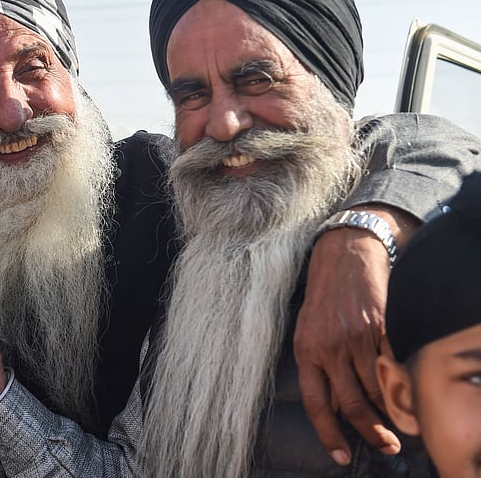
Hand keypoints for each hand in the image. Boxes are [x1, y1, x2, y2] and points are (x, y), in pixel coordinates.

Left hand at [294, 205, 417, 464]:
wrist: (343, 255)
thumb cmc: (323, 297)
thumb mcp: (306, 330)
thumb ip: (316, 364)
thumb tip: (333, 404)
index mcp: (305, 350)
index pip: (315, 403)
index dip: (328, 433)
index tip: (341, 456)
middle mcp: (329, 346)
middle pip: (351, 403)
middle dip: (370, 431)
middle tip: (386, 446)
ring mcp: (356, 337)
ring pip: (376, 387)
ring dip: (390, 411)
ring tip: (401, 424)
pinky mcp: (381, 326)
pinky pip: (393, 364)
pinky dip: (402, 384)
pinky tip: (407, 394)